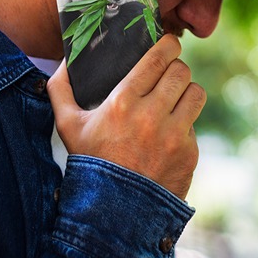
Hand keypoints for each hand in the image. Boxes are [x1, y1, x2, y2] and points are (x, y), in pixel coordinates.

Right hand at [47, 35, 204, 199]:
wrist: (113, 213)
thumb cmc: (89, 163)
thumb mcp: (67, 125)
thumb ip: (60, 88)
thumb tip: (65, 59)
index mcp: (123, 102)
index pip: (159, 58)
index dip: (168, 45)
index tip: (169, 44)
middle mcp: (152, 116)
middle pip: (181, 72)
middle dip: (176, 68)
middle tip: (169, 73)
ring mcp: (174, 135)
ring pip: (196, 93)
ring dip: (186, 92)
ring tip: (175, 98)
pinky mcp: (189, 153)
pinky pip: (195, 125)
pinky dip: (184, 125)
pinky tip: (168, 134)